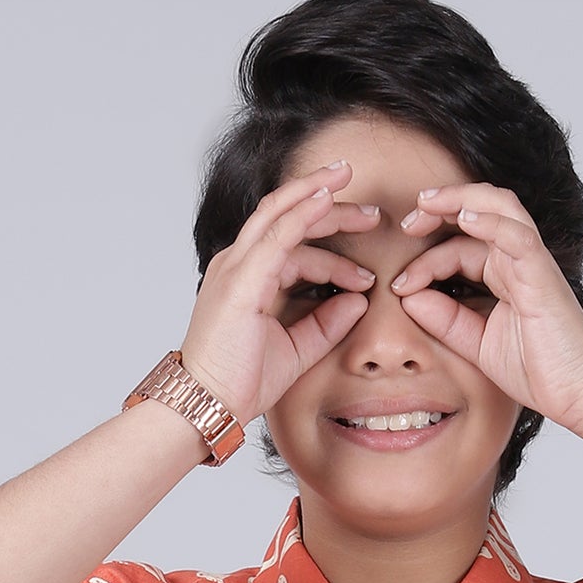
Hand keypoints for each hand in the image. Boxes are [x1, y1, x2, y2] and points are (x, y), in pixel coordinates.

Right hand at [179, 161, 380, 425]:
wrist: (210, 402)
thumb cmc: (241, 380)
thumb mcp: (297, 349)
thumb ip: (327, 325)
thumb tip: (359, 301)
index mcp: (249, 278)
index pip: (294, 247)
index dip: (334, 251)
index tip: (368, 270)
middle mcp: (239, 264)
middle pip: (286, 217)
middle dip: (329, 205)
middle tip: (372, 211)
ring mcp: (236, 267)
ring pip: (279, 213)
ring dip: (316, 193)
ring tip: (349, 179)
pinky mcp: (240, 279)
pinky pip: (275, 235)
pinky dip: (302, 213)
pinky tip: (326, 199)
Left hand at [389, 183, 582, 436]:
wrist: (574, 395)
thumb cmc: (537, 370)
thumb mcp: (476, 343)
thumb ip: (445, 319)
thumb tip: (408, 296)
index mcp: (503, 275)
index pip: (458, 248)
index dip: (424, 260)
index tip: (397, 285)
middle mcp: (518, 261)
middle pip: (477, 211)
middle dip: (438, 209)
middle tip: (406, 222)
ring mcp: (532, 264)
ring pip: (499, 208)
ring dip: (460, 199)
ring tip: (426, 204)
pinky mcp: (542, 276)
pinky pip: (517, 236)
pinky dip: (490, 221)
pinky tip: (462, 217)